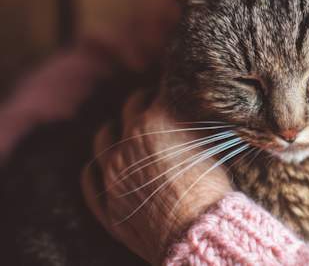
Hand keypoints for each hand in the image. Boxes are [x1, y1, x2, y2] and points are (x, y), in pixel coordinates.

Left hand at [81, 90, 233, 264]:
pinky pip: (89, 178)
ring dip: (114, 131)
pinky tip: (101, 168)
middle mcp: (128, 140)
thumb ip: (197, 120)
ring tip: (125, 132)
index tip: (176, 86)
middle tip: (155, 105)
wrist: (195, 230)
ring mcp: (111, 172)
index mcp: (157, 119)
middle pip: (130, 106)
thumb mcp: (213, 142)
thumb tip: (198, 107)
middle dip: (143, 102)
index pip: (159, 88)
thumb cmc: (211, 186)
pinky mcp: (106, 202)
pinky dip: (95, 170)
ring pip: (103, 138)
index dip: (169, 86)